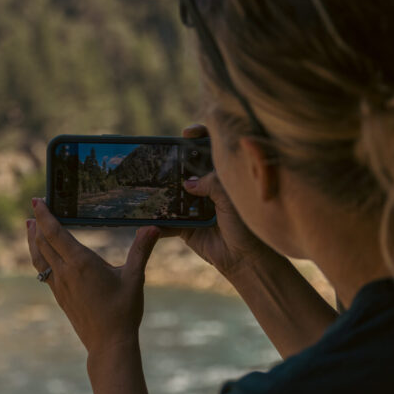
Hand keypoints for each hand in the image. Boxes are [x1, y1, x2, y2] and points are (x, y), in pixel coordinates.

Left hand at [26, 198, 160, 358]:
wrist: (108, 344)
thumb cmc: (123, 311)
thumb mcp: (134, 278)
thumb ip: (141, 251)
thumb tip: (153, 227)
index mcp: (80, 263)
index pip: (55, 232)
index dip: (44, 215)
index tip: (36, 200)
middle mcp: (65, 272)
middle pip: (42, 242)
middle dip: (37, 223)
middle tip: (34, 207)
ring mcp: (60, 285)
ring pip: (39, 257)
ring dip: (33, 240)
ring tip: (29, 226)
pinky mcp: (60, 296)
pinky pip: (44, 271)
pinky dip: (40, 257)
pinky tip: (44, 256)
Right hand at [162, 124, 278, 278]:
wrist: (245, 260)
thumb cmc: (247, 226)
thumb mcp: (232, 199)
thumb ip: (213, 185)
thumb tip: (188, 184)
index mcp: (223, 175)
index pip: (212, 147)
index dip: (200, 135)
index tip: (188, 134)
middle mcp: (207, 186)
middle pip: (186, 166)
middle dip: (172, 160)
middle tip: (163, 155)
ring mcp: (193, 204)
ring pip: (173, 191)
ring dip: (160, 188)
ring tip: (148, 181)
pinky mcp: (184, 224)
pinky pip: (166, 219)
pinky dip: (155, 219)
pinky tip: (146, 215)